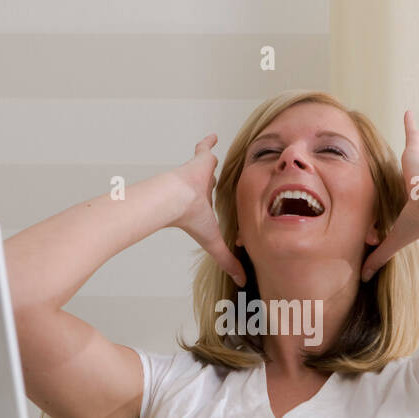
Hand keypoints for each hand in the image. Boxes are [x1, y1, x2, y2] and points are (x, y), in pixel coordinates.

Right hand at [169, 133, 246, 286]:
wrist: (176, 199)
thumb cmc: (191, 220)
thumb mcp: (215, 243)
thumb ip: (228, 261)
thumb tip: (242, 282)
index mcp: (203, 206)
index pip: (211, 205)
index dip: (214, 205)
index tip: (215, 206)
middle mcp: (201, 189)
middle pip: (209, 185)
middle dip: (211, 183)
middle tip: (215, 181)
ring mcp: (200, 174)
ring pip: (208, 167)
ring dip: (210, 163)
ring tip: (213, 158)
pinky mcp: (201, 160)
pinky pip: (205, 148)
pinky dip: (208, 142)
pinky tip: (214, 135)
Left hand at [361, 111, 418, 282]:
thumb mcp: (393, 238)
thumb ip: (379, 255)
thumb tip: (364, 278)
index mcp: (409, 204)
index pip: (398, 204)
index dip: (395, 205)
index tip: (393, 208)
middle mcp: (414, 186)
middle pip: (402, 180)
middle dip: (402, 175)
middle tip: (395, 172)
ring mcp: (416, 170)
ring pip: (408, 158)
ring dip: (409, 146)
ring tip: (405, 132)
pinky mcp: (415, 155)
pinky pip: (413, 136)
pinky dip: (411, 125)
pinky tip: (408, 112)